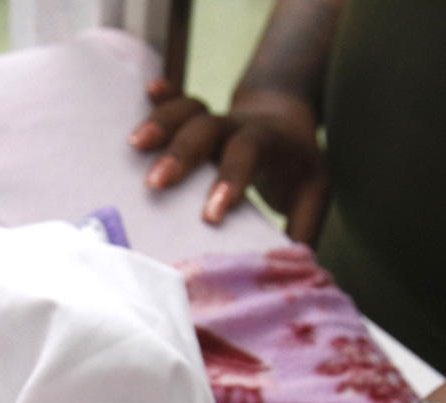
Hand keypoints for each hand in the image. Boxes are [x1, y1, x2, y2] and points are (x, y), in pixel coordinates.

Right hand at [128, 79, 327, 238]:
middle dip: (181, 153)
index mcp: (271, 143)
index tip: (209, 215)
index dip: (229, 179)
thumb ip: (303, 226)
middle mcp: (240, 125)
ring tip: (133, 145)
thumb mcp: (312, 193)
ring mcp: (216, 117)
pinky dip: (161, 97)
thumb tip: (292, 268)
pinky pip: (176, 101)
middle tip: (155, 183)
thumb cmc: (296, 167)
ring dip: (161, 123)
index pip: (248, 153)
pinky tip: (147, 91)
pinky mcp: (195, 115)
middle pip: (210, 128)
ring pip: (189, 110)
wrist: (285, 119)